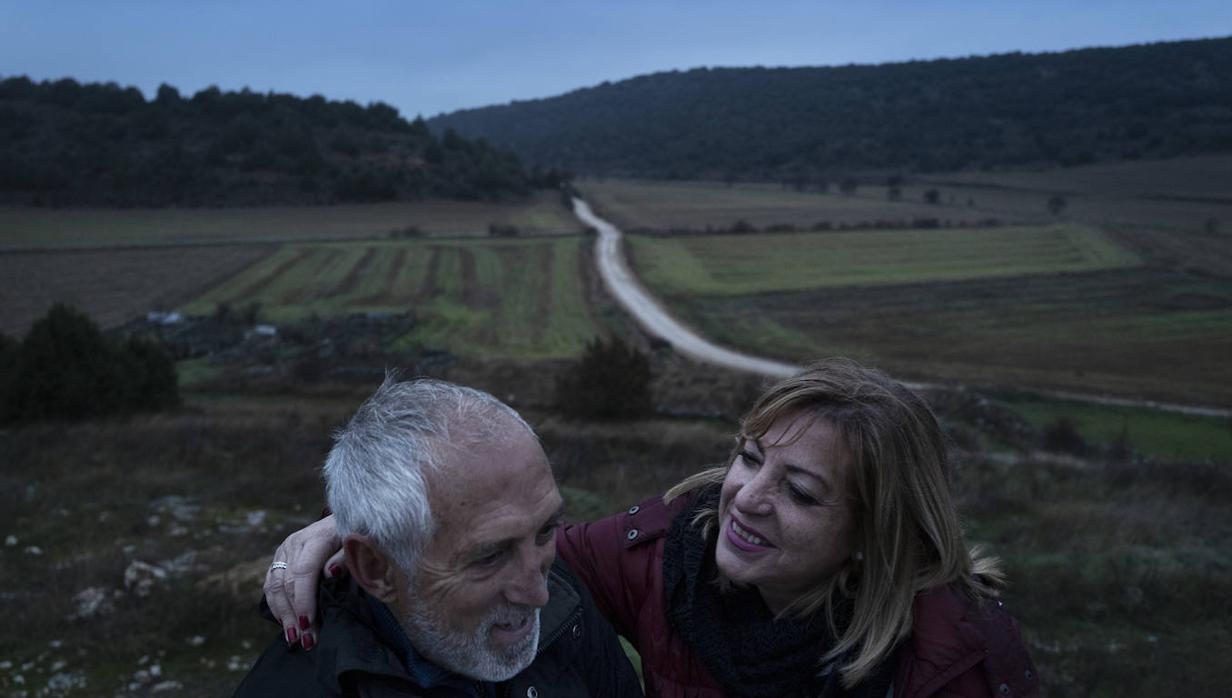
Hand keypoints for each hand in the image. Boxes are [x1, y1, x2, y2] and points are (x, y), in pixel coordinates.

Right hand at [263, 514, 344, 650]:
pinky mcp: (280, 557)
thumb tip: (330, 574)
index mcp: (316, 538)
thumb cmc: (355, 533)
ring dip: (283, 614)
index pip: (304, 572)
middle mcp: (295, 543)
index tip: (308, 623)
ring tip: (294, 637)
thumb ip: (345, 557)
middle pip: (287, 583)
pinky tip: (285, 622)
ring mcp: (284, 550)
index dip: (304, 599)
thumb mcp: (358, 543)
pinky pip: (271, 583)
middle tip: (306, 639)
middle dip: (295, 614)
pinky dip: (276, 605)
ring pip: (275, 586)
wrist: (346, 515)